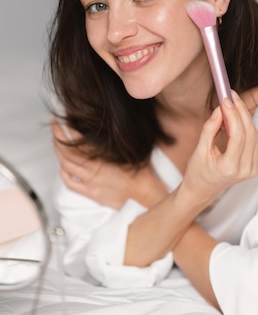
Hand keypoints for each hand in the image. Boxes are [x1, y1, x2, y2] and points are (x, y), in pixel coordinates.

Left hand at [51, 119, 167, 208]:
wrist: (145, 195)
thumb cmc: (143, 172)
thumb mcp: (133, 147)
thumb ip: (117, 139)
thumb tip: (110, 126)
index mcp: (103, 156)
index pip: (78, 139)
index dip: (69, 128)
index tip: (64, 118)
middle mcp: (93, 168)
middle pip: (68, 151)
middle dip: (58, 135)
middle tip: (55, 125)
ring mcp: (90, 181)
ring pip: (66, 165)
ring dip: (58, 152)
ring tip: (56, 142)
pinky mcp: (91, 192)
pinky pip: (71, 183)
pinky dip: (63, 173)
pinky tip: (62, 167)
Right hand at [180, 92, 257, 209]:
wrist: (203, 189)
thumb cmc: (198, 170)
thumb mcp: (199, 149)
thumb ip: (210, 128)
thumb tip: (220, 109)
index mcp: (229, 168)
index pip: (238, 135)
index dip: (233, 114)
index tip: (226, 98)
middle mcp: (245, 170)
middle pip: (249, 132)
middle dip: (240, 110)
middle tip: (230, 95)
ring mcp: (254, 169)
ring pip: (255, 134)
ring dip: (244, 119)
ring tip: (228, 112)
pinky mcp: (257, 166)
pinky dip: (249, 129)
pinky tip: (236, 127)